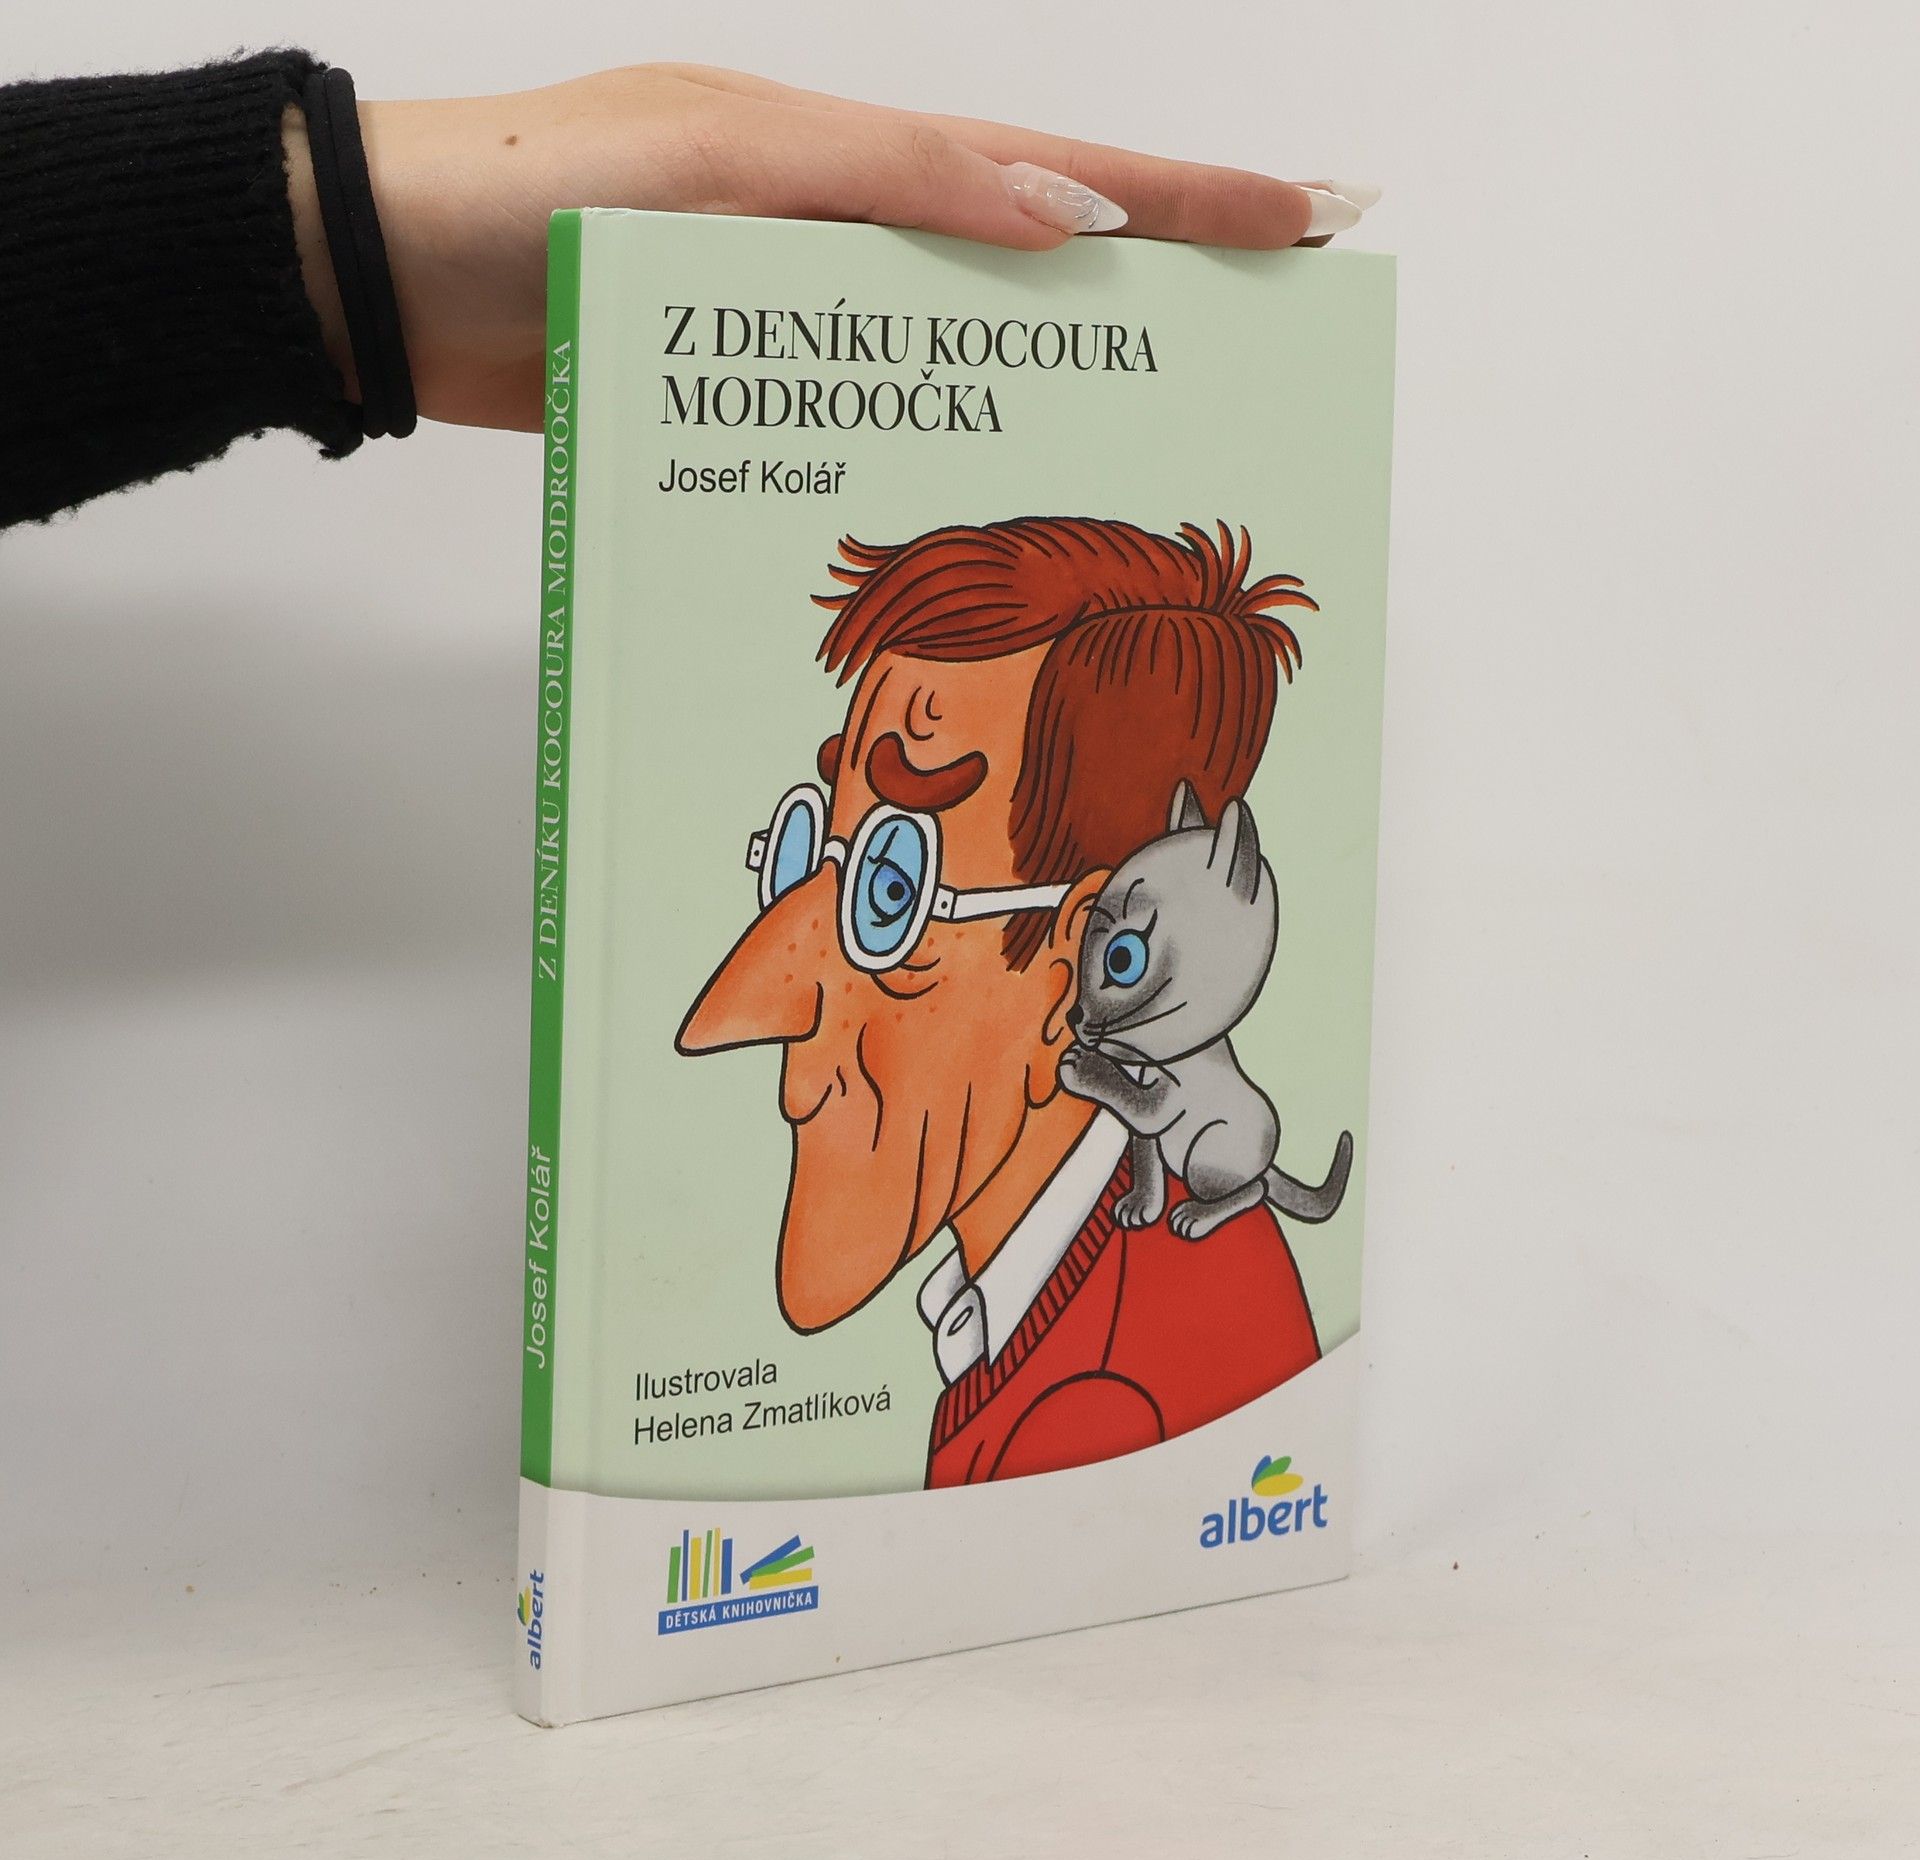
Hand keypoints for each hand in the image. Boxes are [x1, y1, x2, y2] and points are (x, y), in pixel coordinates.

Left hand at [284, 65, 1374, 431]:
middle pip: (1029, 255)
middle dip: (1162, 276)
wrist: (381, 281)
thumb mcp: (715, 161)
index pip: (1051, 170)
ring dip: (1058, 374)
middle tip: (1278, 309)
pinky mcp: (739, 388)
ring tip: (1170, 416)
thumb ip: (883, 182)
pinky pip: (862, 410)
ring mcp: (790, 311)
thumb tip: (1059, 209)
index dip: (1184, 195)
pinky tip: (984, 487)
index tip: (1305, 212)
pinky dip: (932, 441)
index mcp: (842, 154)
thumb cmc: (526, 193)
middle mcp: (832, 227)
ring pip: (953, 345)